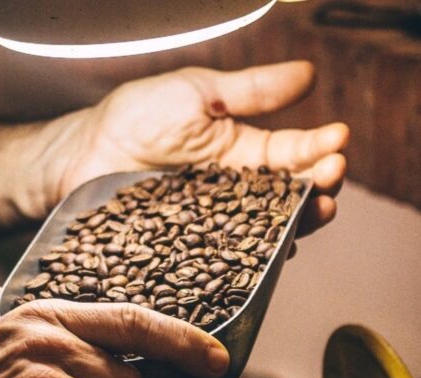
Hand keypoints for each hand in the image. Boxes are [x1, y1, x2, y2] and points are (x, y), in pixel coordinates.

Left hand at [50, 61, 347, 238]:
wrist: (81, 156)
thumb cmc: (136, 118)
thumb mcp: (198, 92)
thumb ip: (253, 90)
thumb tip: (309, 74)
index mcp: (247, 153)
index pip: (294, 152)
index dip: (320, 146)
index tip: (339, 137)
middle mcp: (242, 194)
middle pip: (294, 197)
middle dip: (321, 186)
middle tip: (332, 175)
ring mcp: (223, 227)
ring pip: (274, 231)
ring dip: (303, 223)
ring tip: (320, 210)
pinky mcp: (200, 254)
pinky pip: (236, 260)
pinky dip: (261, 258)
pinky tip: (278, 251)